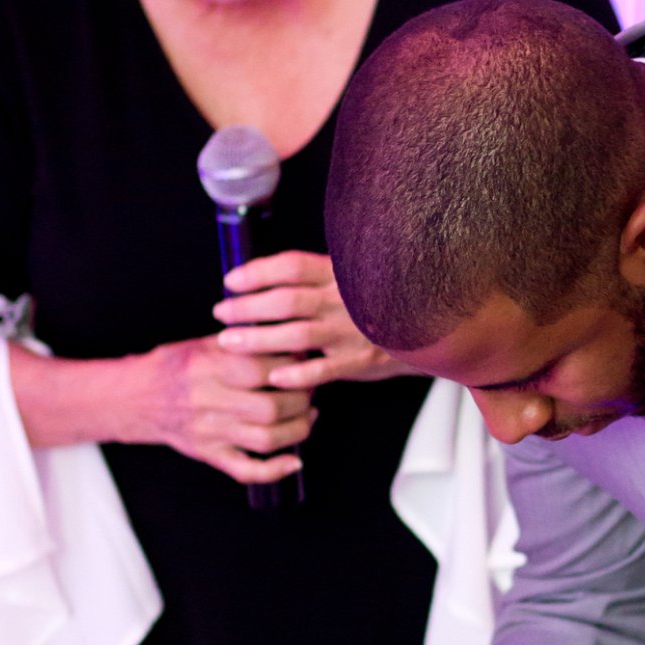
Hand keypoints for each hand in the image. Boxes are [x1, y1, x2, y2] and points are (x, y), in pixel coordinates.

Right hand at [131, 333, 313, 484]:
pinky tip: (294, 460)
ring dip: (298, 429)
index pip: (262, 369)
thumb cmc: (175, 365)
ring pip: (266, 440)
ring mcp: (209, 432)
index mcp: (207, 367)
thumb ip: (243, 342)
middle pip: (271, 407)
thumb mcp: (203, 344)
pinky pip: (247, 470)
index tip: (304, 361)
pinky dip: (276, 470)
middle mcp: (208, 402)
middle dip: (301, 399)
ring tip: (308, 416)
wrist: (136, 398)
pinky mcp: (209, 454)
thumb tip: (289, 340)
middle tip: (310, 390)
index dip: (292, 367)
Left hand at [216, 251, 393, 386]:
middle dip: (247, 307)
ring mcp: (351, 331)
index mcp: (338, 274)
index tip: (230, 281)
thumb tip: (261, 283)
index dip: (257, 272)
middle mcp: (342, 299)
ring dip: (258, 339)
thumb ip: (315, 281)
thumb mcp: (349, 282)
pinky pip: (323, 369)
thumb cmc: (373, 305)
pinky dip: (296, 374)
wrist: (424, 330)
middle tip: (220, 313)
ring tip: (229, 342)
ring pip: (296, 334)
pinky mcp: (359, 360)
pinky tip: (273, 377)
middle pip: (286, 300)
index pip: (290, 266)